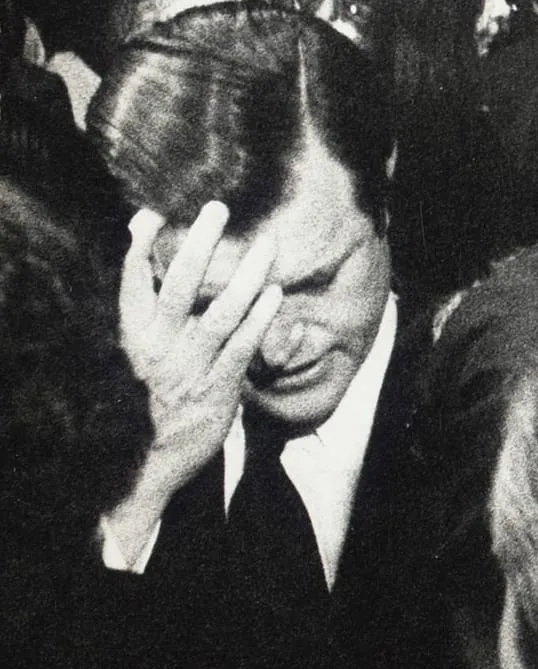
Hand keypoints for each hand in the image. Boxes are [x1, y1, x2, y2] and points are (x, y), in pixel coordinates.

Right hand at [111, 204, 282, 551]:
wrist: (151, 462)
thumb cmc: (150, 395)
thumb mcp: (137, 352)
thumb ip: (145, 309)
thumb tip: (148, 251)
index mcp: (132, 337)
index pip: (131, 285)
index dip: (139, 250)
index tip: (150, 215)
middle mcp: (157, 348)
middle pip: (178, 288)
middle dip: (197, 245)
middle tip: (216, 207)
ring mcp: (188, 368)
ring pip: (219, 314)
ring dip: (245, 277)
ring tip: (267, 245)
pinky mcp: (217, 389)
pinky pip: (241, 348)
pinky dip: (259, 320)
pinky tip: (275, 294)